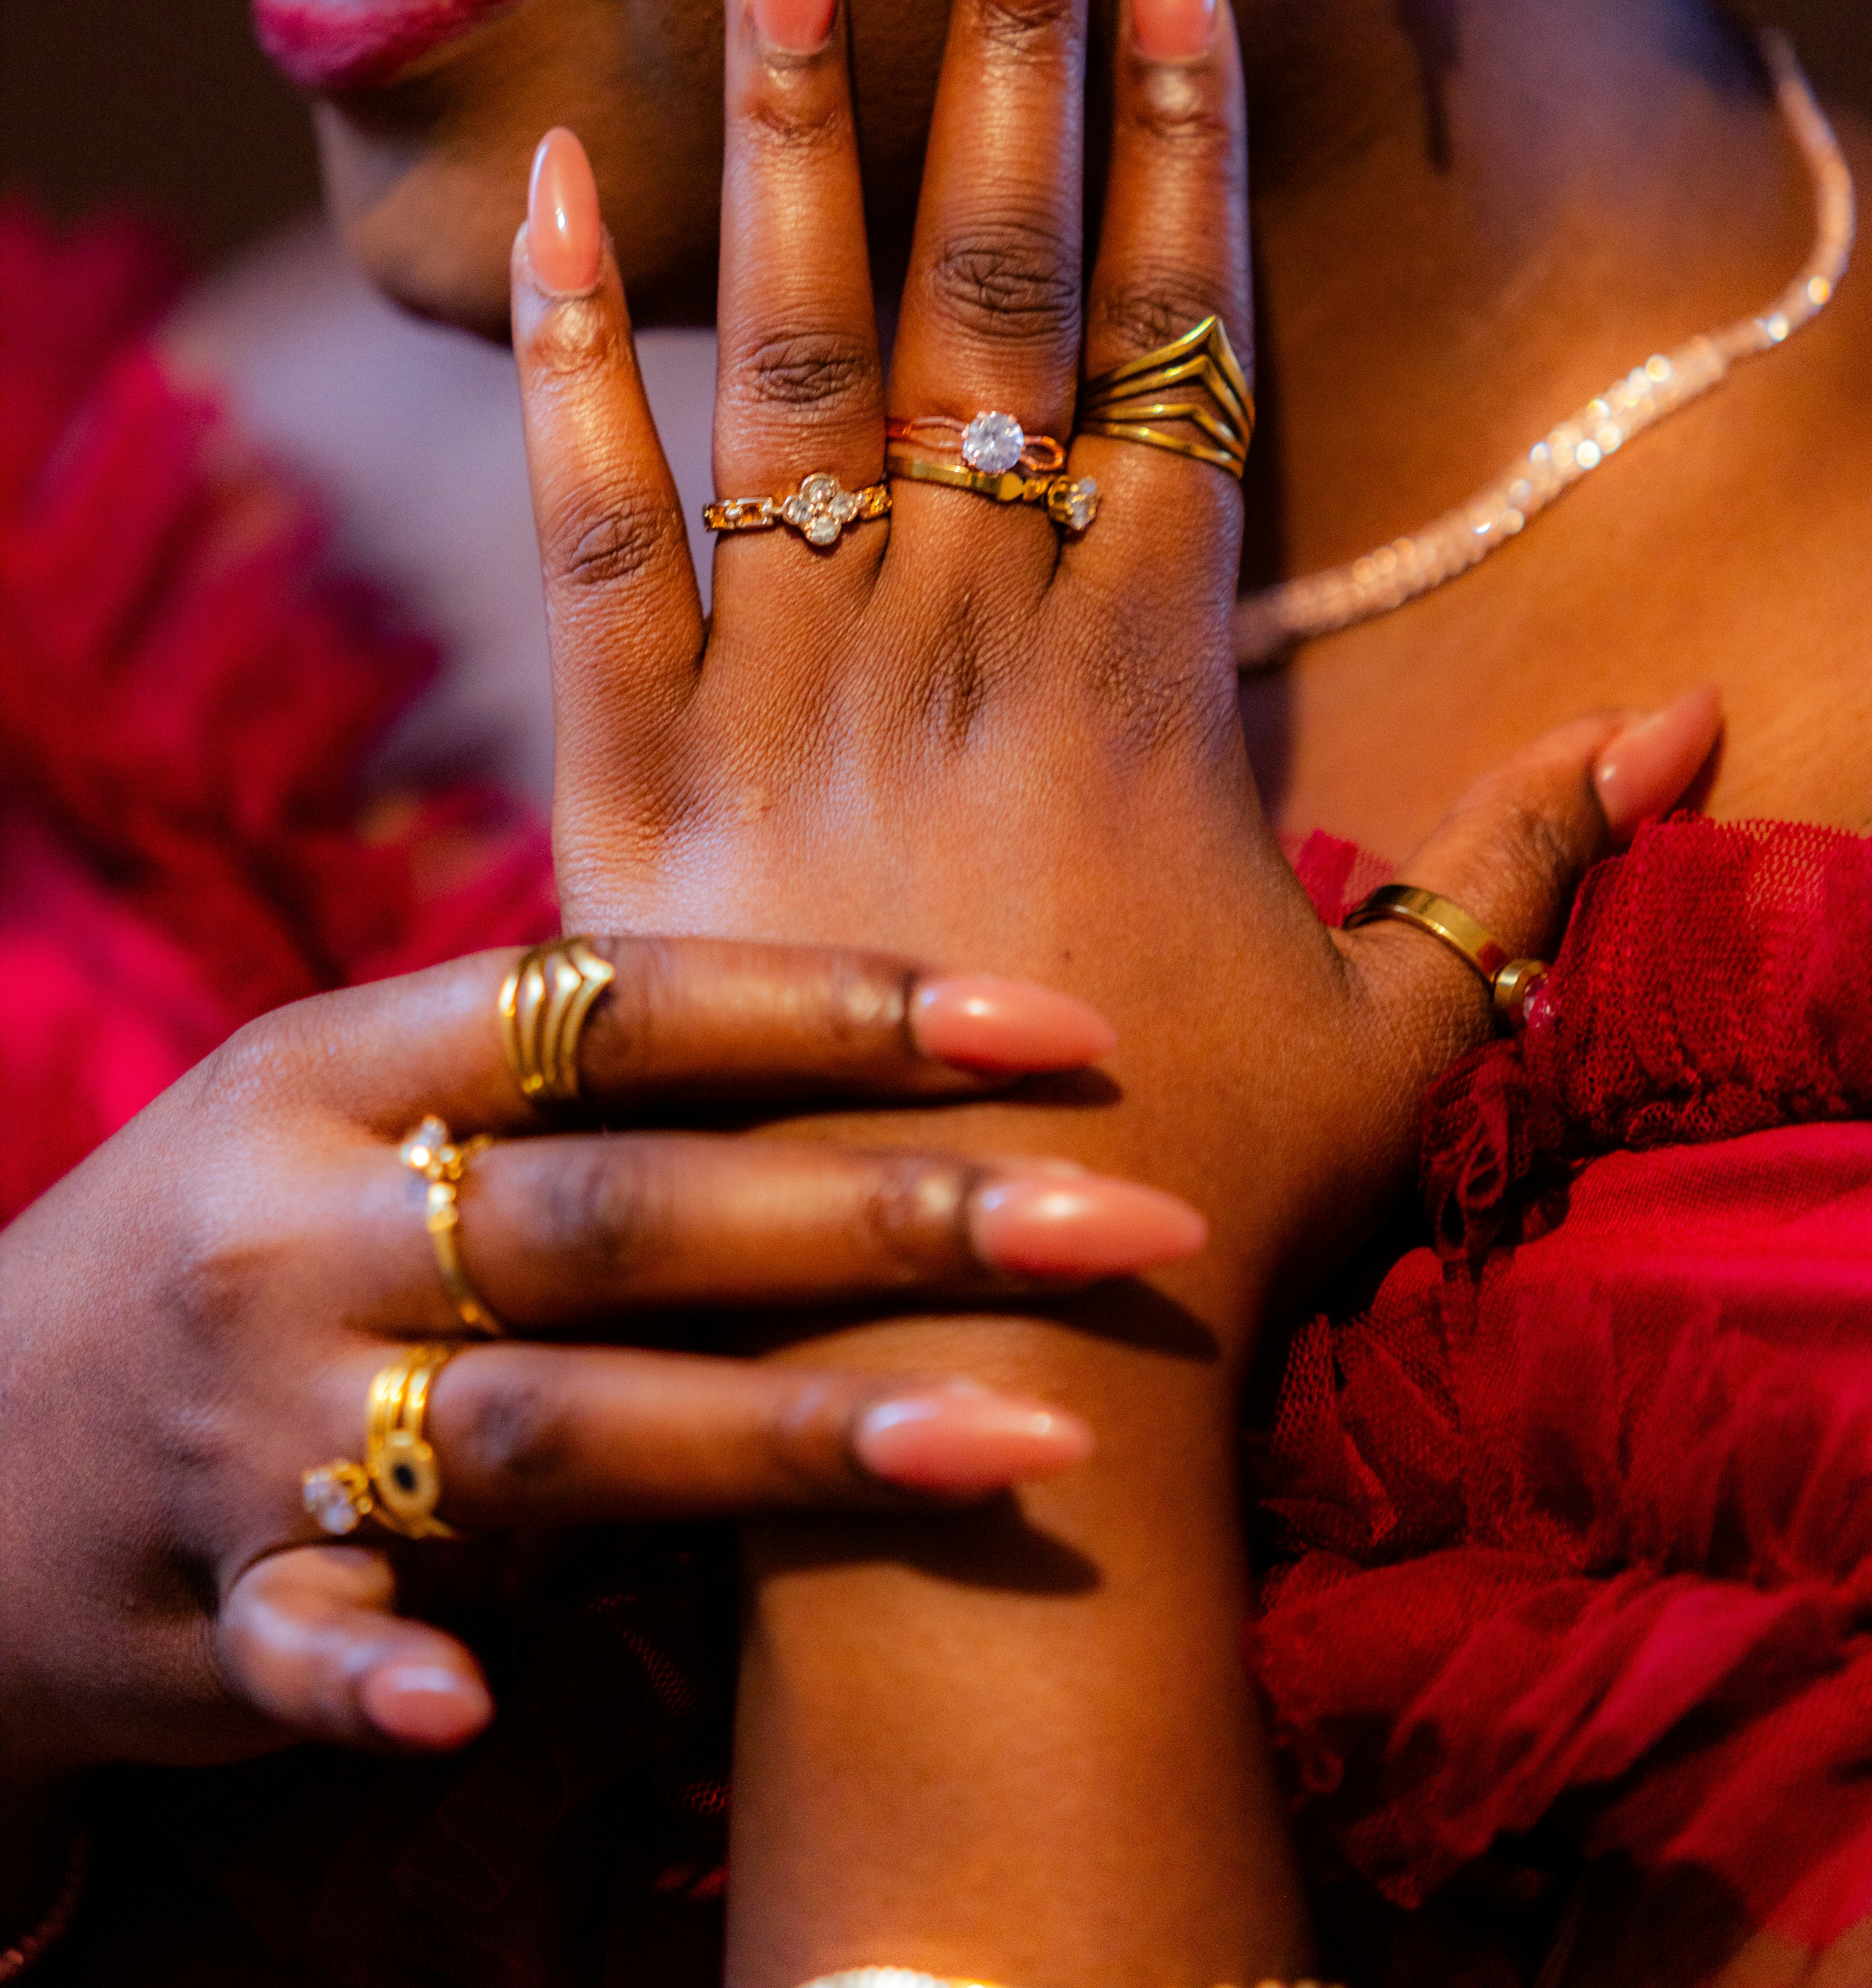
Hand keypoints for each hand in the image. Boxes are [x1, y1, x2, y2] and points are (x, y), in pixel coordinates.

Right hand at [0, 928, 1193, 1804]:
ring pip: (549, 1424)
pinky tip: (484, 1718)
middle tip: (1122, 1222)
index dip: (845, 1005)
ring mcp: (254, 1422)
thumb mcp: (352, 1109)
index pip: (627, 1004)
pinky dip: (383, 1676)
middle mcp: (306, 1224)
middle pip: (632, 1213)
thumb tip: (866, 1049)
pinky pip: (303, 1646)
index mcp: (345, 1065)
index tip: (1057, 1028)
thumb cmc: (249, 1243)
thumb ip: (570, 1092)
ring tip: (1020, 1441)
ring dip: (785, 1437)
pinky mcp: (206, 1605)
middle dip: (891, 1211)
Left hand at [506, 0, 1720, 1983]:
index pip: (1178, 332)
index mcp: (1148, 671)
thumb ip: (1539, 865)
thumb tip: (1696, 724)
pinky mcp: (639, 775)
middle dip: (1017, 25)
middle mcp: (970, 632)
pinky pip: (593, 526)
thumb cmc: (1198, 1199)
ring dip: (793, 113)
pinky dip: (565, 356)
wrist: (963, 1365)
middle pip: (1002, 273)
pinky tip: (555, 178)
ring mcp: (797, 690)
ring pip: (798, 348)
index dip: (1187, 123)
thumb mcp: (1406, 1034)